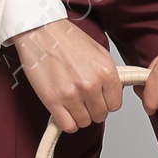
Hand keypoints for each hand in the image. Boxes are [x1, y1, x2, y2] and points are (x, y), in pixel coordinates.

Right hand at [10, 18, 123, 133]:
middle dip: (93, 108)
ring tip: (72, 101)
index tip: (99, 97)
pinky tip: (64, 110)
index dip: (107, 102)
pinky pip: (67, 126)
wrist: (41, 31)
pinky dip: (67, 122)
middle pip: (100, 115)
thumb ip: (108, 75)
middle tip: (84, 98)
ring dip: (79, 115)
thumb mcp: (99, 52)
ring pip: (84, 122)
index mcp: (106, 72)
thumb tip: (114, 92)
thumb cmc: (67, 39)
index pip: (115, 104)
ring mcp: (71, 94)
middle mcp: (91, 85)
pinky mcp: (52, 100)